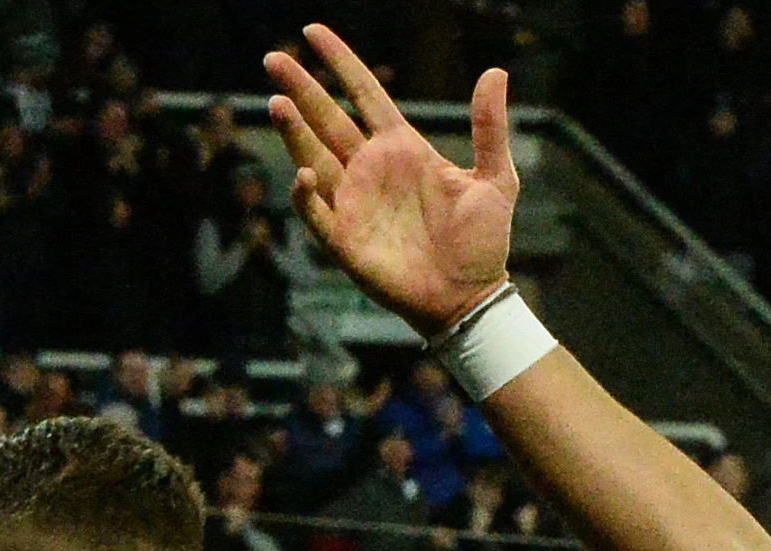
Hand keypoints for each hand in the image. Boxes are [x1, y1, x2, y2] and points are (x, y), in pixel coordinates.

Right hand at [263, 27, 516, 334]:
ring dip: (294, 133)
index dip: (340, 62)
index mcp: (402, 148)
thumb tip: (495, 72)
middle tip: (273, 59)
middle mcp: (371, 170)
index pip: (364, 94)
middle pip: (326, 119)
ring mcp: (354, 203)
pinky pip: (316, 212)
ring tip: (277, 104)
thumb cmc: (484, 242)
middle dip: (300, 89)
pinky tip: (302, 175)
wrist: (471, 298)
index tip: (312, 31)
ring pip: (312, 158)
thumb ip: (489, 128)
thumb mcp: (496, 179)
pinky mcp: (345, 240)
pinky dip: (305, 195)